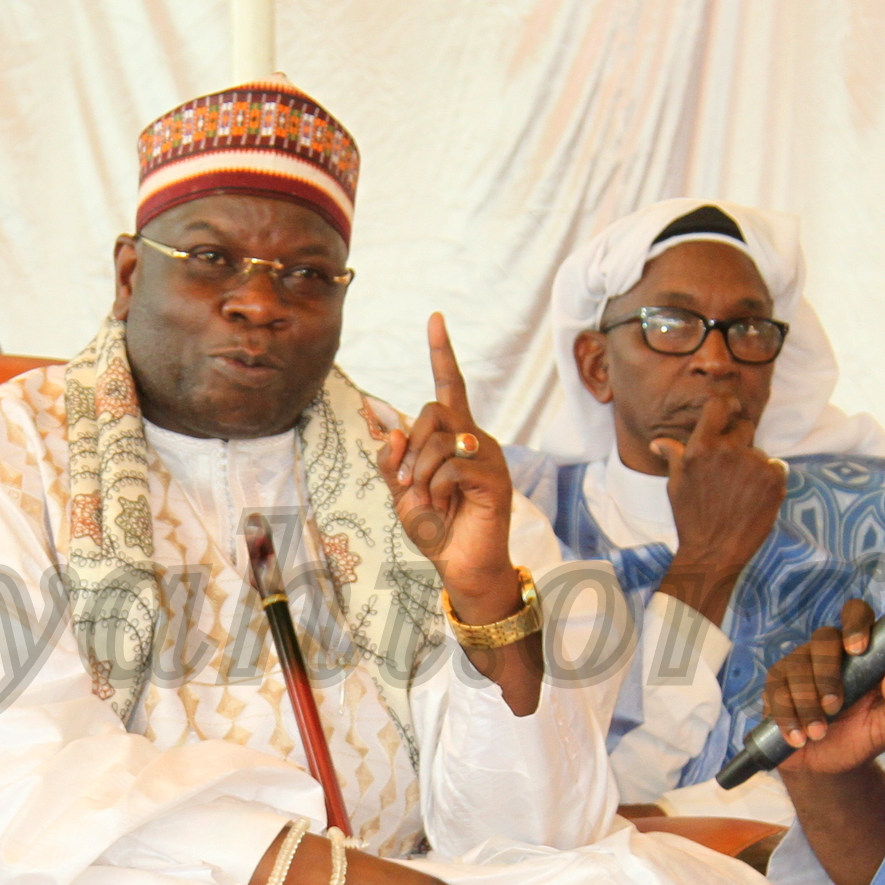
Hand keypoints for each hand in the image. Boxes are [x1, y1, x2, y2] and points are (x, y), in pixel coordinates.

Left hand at [376, 314, 518, 610]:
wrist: (460, 566)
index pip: (449, 385)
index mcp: (454, 437)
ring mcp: (488, 457)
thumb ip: (393, 461)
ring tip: (424, 499)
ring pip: (442, 438)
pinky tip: (439, 506)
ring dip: (421, 471)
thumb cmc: (435, 528)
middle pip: (435, 410)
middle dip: (411, 444)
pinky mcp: (494, 480)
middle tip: (406, 481)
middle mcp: (475, 439)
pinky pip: (454, 466)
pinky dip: (435, 487)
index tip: (435, 318)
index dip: (442, 352)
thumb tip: (391, 428)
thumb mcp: (402, 492)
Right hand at [651, 389, 785, 610]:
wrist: (714, 552)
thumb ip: (674, 456)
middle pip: (744, 427)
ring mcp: (754, 463)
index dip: (727, 406)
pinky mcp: (774, 478)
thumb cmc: (691, 519)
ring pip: (759, 451)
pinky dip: (770, 479)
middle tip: (732, 471)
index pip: (719, 405)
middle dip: (740, 442)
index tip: (731, 412)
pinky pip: (776, 467)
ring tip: (741, 492)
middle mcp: (728, 450)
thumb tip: (659, 442)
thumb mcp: (675, 485)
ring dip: (754, 465)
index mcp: (701, 447)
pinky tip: (755, 497)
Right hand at [761, 598, 884, 775]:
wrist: (829, 767)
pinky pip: (774, 691)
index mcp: (859, 652)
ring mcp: (798, 666)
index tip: (857, 650)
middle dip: (827, 674)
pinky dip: (787, 717)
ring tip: (818, 734)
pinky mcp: (775, 686)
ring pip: (796, 668)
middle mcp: (827, 652)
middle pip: (823, 638)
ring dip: (807, 704)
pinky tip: (799, 738)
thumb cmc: (862, 737)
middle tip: (834, 708)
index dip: (855, 624)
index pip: (856, 614)